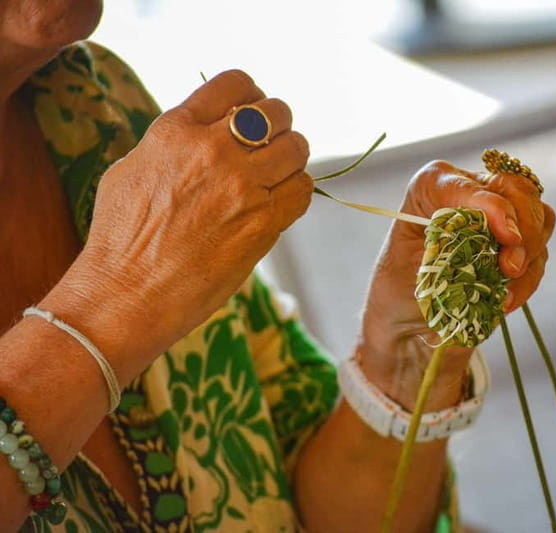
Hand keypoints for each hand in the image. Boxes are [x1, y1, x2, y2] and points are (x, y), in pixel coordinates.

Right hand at [41, 70, 312, 381]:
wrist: (126, 295)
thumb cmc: (120, 239)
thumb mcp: (133, 169)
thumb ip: (174, 144)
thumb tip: (209, 132)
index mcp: (176, 130)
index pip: (237, 83)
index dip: (253, 96)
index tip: (254, 112)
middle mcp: (212, 150)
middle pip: (276, 112)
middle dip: (278, 126)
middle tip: (270, 149)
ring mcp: (241, 187)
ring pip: (297, 148)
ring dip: (291, 160)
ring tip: (275, 178)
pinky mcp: (263, 223)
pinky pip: (303, 189)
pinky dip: (297, 192)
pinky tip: (279, 204)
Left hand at [357, 160, 555, 410]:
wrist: (410, 325)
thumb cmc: (400, 291)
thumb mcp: (407, 266)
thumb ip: (446, 248)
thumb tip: (492, 244)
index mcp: (432, 188)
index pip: (466, 183)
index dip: (491, 205)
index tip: (506, 236)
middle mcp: (470, 192)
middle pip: (517, 190)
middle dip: (522, 229)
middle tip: (509, 268)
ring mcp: (499, 217)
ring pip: (539, 216)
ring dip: (529, 254)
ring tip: (505, 289)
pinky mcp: (517, 246)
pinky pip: (539, 254)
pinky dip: (527, 280)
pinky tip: (506, 301)